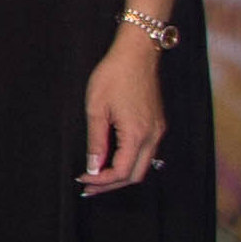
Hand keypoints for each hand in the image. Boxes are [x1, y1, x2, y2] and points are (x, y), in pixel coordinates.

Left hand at [79, 35, 163, 193]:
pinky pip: (146, 152)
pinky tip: (112, 160)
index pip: (122, 171)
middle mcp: (153, 136)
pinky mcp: (157, 124)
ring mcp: (158, 130)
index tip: (83, 179)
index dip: (102, 180)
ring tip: (97, 177)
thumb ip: (96, 141)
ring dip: (121, 174)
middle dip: (112, 185)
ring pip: (143, 165)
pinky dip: (129, 161)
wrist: (136, 54)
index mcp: (138, 133)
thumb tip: (93, 167)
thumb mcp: (96, 108)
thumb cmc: (114, 76)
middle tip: (88, 187)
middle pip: (136, 174)